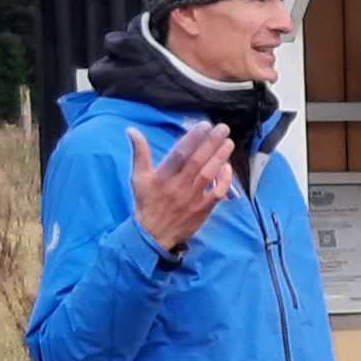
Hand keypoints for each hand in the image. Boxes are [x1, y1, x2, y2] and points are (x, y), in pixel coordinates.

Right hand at [129, 123, 229, 252]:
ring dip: (220, 157)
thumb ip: (139, 153)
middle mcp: (178, 186)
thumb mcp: (138, 177)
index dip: (193, 138)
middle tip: (223, 128)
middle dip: (211, 142)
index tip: (204, 125)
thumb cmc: (146, 203)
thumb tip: (132, 130)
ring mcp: (192, 198)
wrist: (153, 235)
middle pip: (198, 161)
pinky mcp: (203, 209)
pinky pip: (217, 193)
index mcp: (162, 177)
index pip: (180, 153)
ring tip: (228, 142)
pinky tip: (228, 167)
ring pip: (209, 174)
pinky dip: (225, 180)